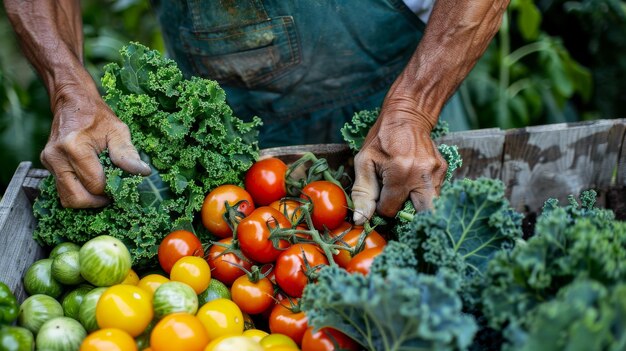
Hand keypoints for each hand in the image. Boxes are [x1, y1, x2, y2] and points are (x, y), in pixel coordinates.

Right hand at [41, 84, 149, 207]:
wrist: (72, 102)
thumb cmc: (98, 116)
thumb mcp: (118, 130)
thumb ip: (127, 153)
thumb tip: (143, 172)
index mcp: (75, 147)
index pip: (95, 184)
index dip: (111, 189)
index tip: (121, 184)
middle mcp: (57, 156)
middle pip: (76, 197)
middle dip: (97, 201)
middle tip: (112, 194)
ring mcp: (49, 161)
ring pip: (67, 198)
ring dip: (87, 199)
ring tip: (102, 190)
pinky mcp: (47, 164)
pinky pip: (63, 189)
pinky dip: (78, 191)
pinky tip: (91, 183)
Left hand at [351, 96, 447, 223]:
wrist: (407, 116)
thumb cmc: (382, 139)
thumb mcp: (364, 161)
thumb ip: (363, 193)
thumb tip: (361, 220)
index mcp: (400, 172)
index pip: (391, 209)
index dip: (382, 208)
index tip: (379, 197)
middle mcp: (423, 175)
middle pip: (419, 216)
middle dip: (405, 215)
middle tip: (395, 203)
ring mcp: (437, 173)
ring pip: (430, 207)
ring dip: (415, 205)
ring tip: (404, 191)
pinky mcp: (444, 171)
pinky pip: (435, 194)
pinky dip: (423, 195)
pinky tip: (413, 182)